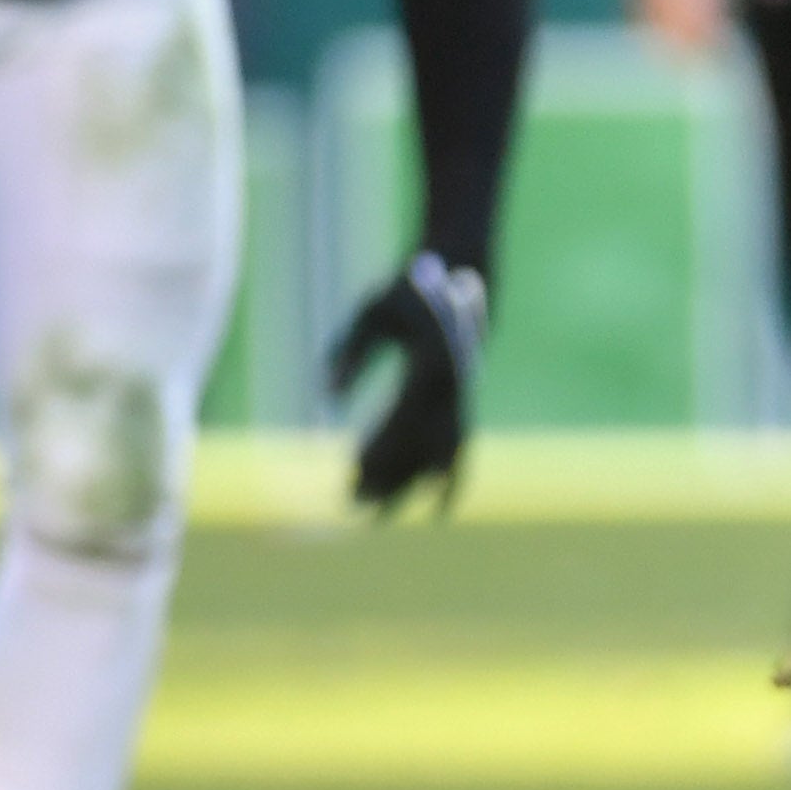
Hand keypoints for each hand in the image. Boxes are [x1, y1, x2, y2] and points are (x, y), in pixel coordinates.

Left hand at [330, 250, 486, 511]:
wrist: (463, 276)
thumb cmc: (408, 294)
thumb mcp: (369, 314)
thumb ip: (347, 355)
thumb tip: (326, 402)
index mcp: (432, 364)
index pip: (402, 418)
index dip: (378, 447)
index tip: (348, 467)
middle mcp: (454, 389)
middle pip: (419, 445)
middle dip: (385, 476)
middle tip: (347, 501)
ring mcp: (463, 401)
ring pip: (438, 457)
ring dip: (406, 486)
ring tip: (367, 512)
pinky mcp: (464, 409)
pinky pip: (462, 454)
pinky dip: (453, 484)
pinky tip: (436, 513)